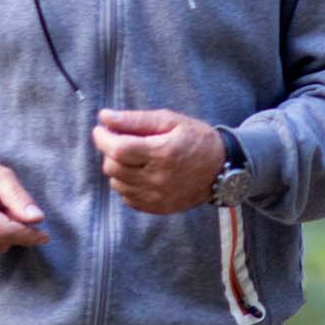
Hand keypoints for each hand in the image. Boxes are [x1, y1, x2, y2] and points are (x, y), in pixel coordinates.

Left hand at [91, 108, 225, 213]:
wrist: (222, 169)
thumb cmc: (197, 139)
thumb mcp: (171, 120)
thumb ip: (136, 119)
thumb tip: (104, 117)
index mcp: (163, 153)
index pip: (118, 149)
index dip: (103, 138)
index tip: (101, 129)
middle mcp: (158, 178)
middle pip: (113, 167)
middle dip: (110, 151)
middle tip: (121, 141)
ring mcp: (157, 197)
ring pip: (117, 184)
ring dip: (118, 168)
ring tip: (134, 158)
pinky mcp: (158, 208)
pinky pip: (128, 198)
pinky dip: (127, 184)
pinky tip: (140, 173)